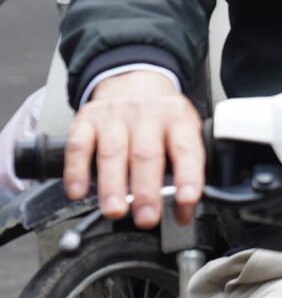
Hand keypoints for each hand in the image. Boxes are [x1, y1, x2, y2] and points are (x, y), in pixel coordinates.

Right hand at [64, 70, 202, 227]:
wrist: (133, 80)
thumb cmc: (161, 117)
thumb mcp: (182, 133)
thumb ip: (185, 172)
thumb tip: (183, 213)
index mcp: (178, 118)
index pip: (187, 149)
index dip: (189, 176)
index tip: (187, 200)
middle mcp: (147, 114)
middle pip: (147, 154)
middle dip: (146, 190)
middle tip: (146, 217)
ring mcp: (115, 116)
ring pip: (113, 152)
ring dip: (113, 185)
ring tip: (115, 210)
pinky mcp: (86, 119)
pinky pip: (79, 146)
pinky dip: (76, 171)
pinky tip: (78, 192)